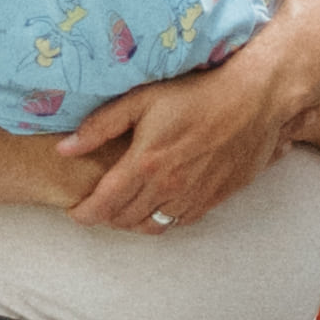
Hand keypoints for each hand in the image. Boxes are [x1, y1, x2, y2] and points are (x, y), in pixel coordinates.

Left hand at [49, 34, 319, 237]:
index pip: (104, 203)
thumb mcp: (142, 99)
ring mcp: (194, 195)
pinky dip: (163, 220)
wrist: (254, 99)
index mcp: (145, 163)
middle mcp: (168, 186)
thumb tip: (65, 149)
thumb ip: (100, 125)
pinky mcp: (216, 197)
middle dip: (106, 218)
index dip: (85, 213)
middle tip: (99, 207)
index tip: (76, 212)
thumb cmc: (197, 94)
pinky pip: (181, 222)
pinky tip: (159, 206)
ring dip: (134, 222)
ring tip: (126, 210)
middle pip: (126, 219)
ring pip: (153, 225)